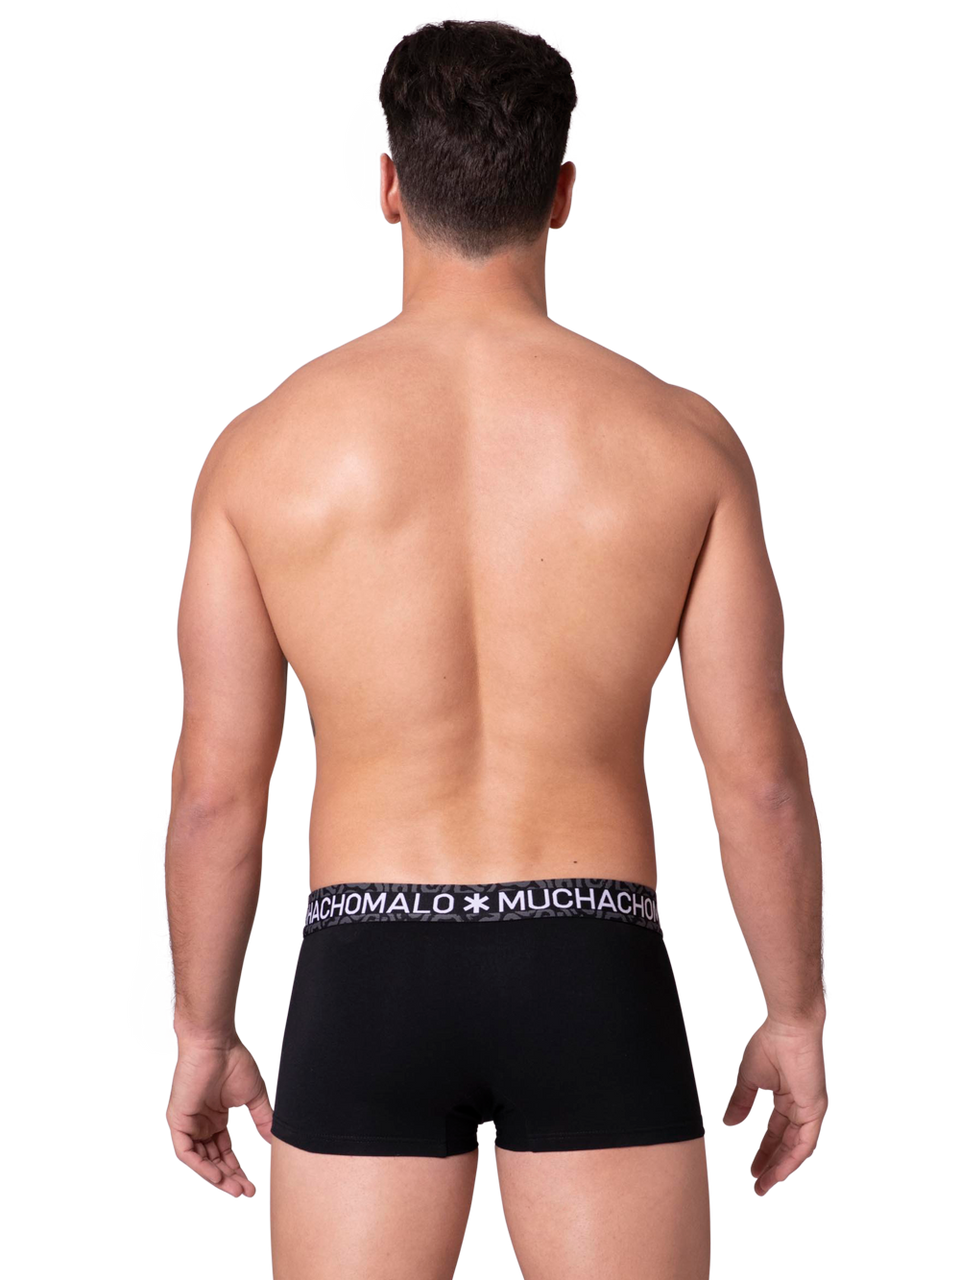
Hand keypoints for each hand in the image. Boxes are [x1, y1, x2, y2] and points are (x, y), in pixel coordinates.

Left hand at [164, 1031, 273, 1199]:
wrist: (216, 1043)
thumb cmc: (233, 1061)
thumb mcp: (254, 1097)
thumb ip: (263, 1120)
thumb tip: (275, 1143)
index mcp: (215, 1118)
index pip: (225, 1152)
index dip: (239, 1169)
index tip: (253, 1185)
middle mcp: (200, 1124)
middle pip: (214, 1160)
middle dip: (230, 1178)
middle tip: (246, 1192)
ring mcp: (187, 1123)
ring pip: (200, 1161)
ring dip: (217, 1176)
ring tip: (235, 1188)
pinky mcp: (177, 1121)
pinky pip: (186, 1152)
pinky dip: (201, 1166)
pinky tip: (217, 1176)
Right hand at [720, 1013, 829, 1198]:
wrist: (787, 1028)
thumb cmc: (769, 1044)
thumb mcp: (748, 1079)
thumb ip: (740, 1103)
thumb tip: (729, 1125)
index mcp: (786, 1097)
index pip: (775, 1133)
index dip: (762, 1152)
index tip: (749, 1171)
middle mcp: (800, 1107)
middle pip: (785, 1144)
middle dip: (770, 1166)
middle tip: (757, 1187)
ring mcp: (809, 1109)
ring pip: (795, 1148)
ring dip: (780, 1168)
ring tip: (763, 1186)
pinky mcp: (815, 1109)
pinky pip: (805, 1142)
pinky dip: (792, 1159)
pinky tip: (778, 1172)